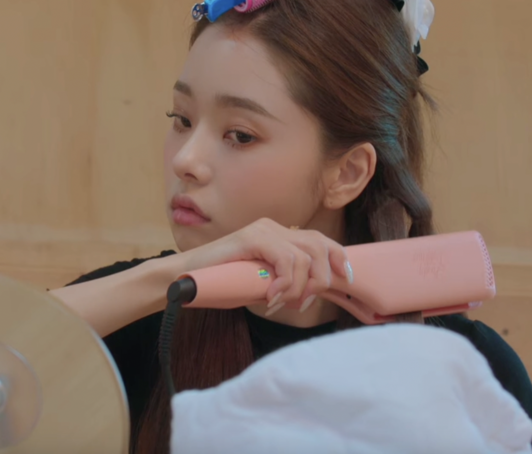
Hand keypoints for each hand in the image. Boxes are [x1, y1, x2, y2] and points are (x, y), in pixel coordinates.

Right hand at [178, 218, 348, 313]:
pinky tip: (269, 297)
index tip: (345, 280)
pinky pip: (286, 260)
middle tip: (301, 303)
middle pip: (319, 246)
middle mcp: (274, 227)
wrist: (185, 280)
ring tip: (279, 302)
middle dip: (320, 279)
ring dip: (298, 287)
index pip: (320, 241)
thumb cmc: (221, 284)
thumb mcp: (263, 284)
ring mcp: (263, 230)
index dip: (338, 259)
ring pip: (305, 257)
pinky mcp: (252, 237)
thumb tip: (312, 293)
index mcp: (279, 235)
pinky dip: (285, 283)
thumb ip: (286, 283)